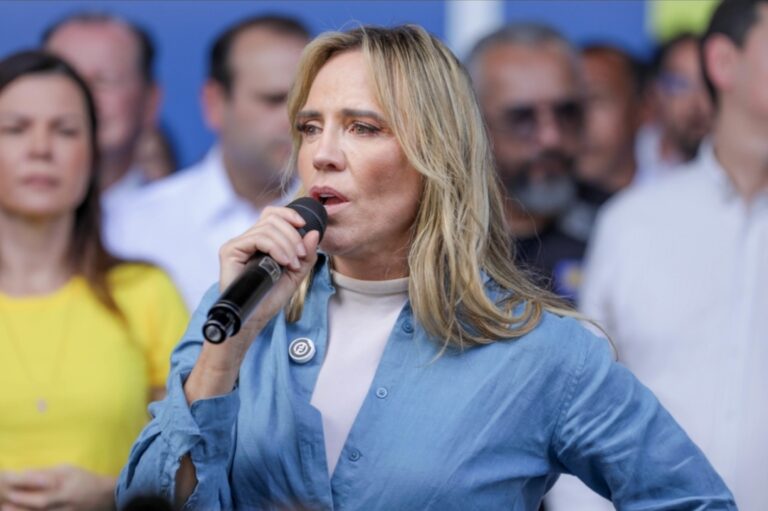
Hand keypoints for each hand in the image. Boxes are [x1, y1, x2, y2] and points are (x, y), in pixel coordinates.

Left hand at [1, 465, 115, 510]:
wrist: (107, 496)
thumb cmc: (86, 479)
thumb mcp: (68, 470)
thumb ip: (47, 473)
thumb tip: (25, 474)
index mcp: (65, 492)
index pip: (41, 496)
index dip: (23, 496)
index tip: (9, 492)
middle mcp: (64, 506)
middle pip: (39, 509)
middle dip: (20, 508)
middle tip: (4, 505)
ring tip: (9, 510)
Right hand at [217, 205, 319, 339]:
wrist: (255, 317)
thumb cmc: (271, 297)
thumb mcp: (296, 274)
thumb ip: (307, 255)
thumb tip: (314, 233)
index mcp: (261, 241)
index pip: (272, 214)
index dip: (289, 214)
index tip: (305, 226)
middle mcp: (248, 240)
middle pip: (272, 219)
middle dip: (293, 235)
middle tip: (301, 256)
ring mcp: (238, 244)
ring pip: (267, 228)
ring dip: (287, 245)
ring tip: (292, 264)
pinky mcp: (230, 251)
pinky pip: (257, 238)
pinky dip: (276, 248)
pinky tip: (283, 262)